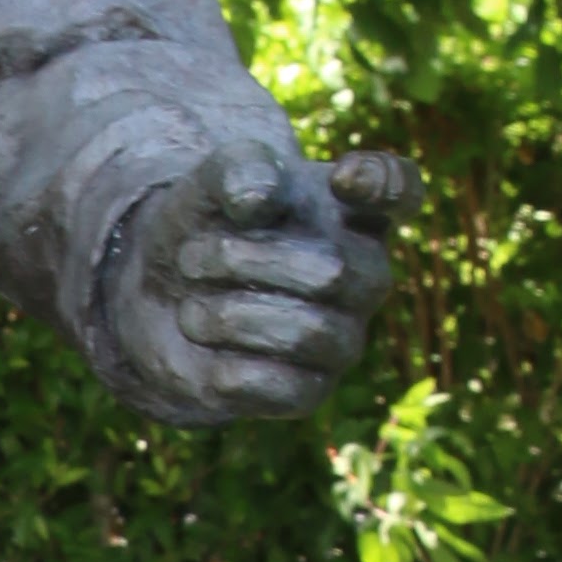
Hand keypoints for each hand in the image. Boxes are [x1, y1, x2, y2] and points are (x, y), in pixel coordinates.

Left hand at [105, 140, 401, 422]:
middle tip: (190, 255)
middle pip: (333, 272)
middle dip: (243, 260)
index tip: (342, 177)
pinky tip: (204, 343)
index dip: (385, 184)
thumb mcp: (212, 180)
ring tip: (191, 306)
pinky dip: (222, 362)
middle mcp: (364, 278)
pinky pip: (278, 385)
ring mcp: (342, 339)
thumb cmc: (209, 225)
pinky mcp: (308, 393)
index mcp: (353, 214)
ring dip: (226, 314)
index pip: (400, 191)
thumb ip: (238, 168)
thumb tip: (257, 199)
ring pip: (307, 331)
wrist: (161, 294)